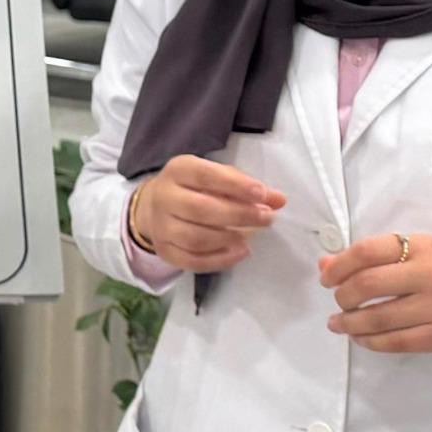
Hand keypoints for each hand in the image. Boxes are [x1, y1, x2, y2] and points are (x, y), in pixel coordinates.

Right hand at [126, 156, 285, 272]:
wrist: (152, 207)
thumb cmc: (193, 188)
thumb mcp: (215, 176)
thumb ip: (245, 186)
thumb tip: (278, 200)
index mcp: (178, 171)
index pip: (205, 176)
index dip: (235, 185)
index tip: (262, 193)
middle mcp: (164, 197)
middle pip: (200, 209)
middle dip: (238, 215)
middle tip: (266, 218)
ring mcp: (161, 227)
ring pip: (196, 238)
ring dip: (229, 239)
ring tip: (251, 236)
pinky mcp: (165, 251)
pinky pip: (193, 261)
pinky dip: (220, 260)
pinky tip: (240, 252)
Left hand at [320, 234, 431, 355]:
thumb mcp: (419, 253)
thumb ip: (374, 258)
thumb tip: (326, 265)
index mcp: (423, 247)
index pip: (368, 251)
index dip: (339, 266)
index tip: (327, 279)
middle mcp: (431, 274)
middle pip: (368, 285)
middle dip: (342, 297)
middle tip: (338, 303)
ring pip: (378, 318)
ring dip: (349, 323)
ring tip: (339, 323)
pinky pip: (395, 342)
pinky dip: (370, 342)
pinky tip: (360, 338)